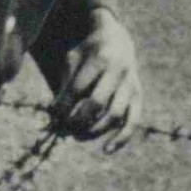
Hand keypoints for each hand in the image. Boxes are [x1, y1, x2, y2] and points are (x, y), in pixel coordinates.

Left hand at [52, 11, 141, 151]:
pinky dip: (121, 138)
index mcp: (100, 59)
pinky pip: (132, 121)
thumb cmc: (87, 52)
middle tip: (65, 127)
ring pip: (115, 115)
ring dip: (95, 130)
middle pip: (96, 103)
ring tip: (78, 136)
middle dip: (78, 119)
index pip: (78, 89)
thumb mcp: (72, 60)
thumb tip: (53, 116)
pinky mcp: (137, 97)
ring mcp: (131, 85)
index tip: (52, 114)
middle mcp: (119, 72)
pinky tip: (107, 150)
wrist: (117, 40)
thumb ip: (64, 84)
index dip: (63, 105)